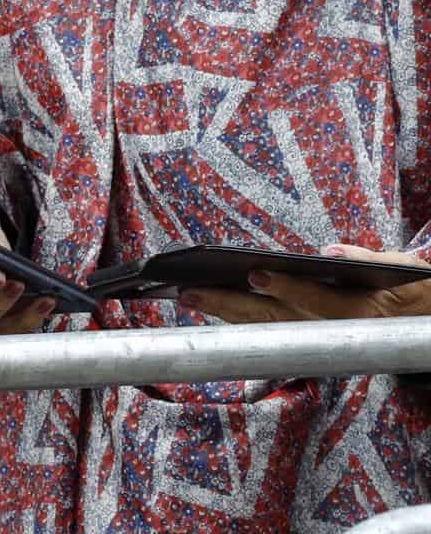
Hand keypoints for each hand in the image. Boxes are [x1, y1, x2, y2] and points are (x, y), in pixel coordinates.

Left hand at [184, 245, 430, 322]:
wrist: (425, 324)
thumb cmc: (409, 287)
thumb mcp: (402, 268)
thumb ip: (367, 260)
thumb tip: (330, 253)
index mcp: (360, 308)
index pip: (317, 300)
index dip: (287, 289)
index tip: (256, 274)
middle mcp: (334, 329)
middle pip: (276, 319)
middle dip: (231, 304)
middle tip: (192, 290)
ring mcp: (319, 338)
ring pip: (266, 328)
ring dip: (225, 313)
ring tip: (189, 296)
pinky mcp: (310, 341)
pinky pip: (268, 333)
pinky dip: (237, 320)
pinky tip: (210, 305)